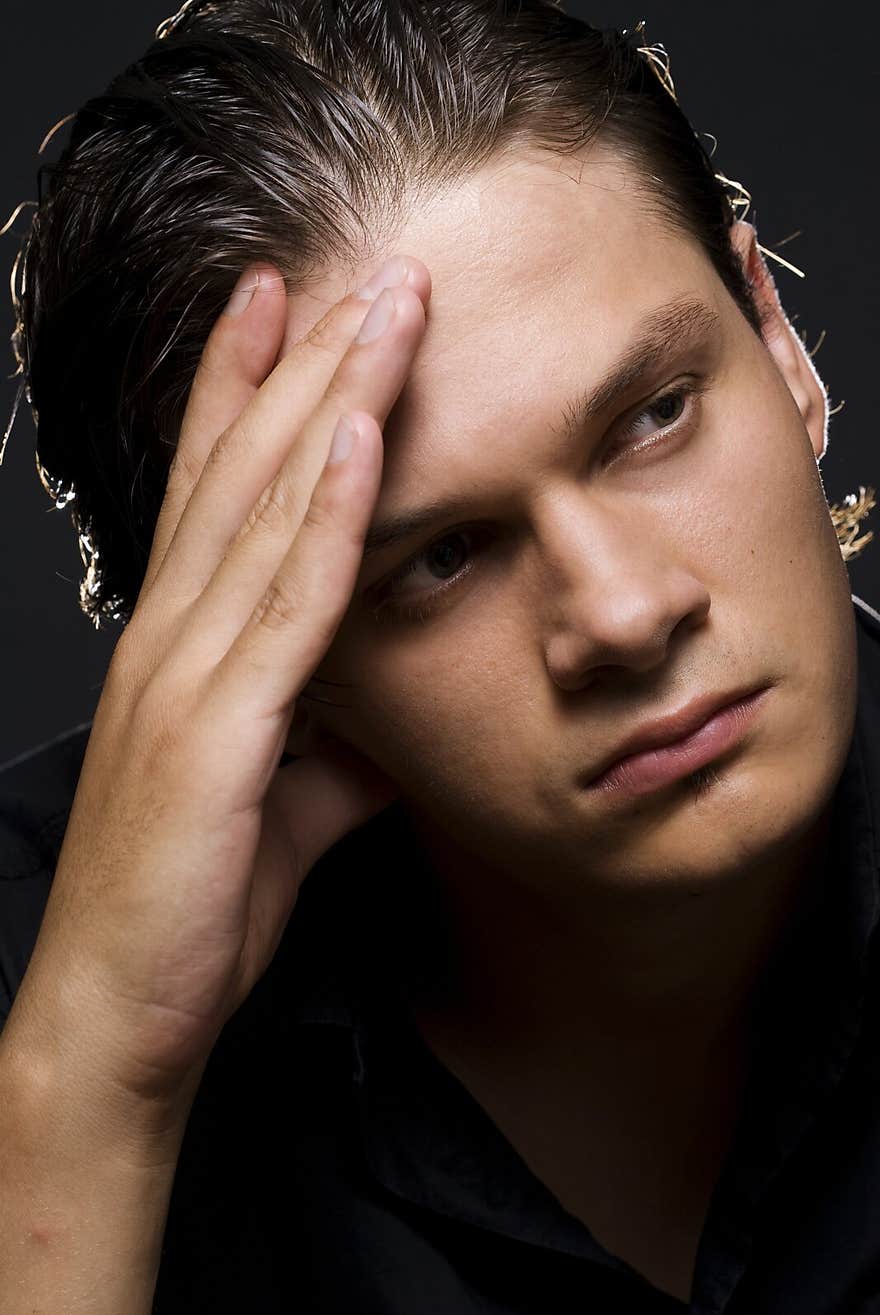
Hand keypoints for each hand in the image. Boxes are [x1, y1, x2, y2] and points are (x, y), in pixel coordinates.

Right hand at [16, 256, 430, 1099]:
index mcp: (185, 647)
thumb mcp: (282, 803)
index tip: (285, 303)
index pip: (217, 489)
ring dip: (328, 401)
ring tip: (380, 305)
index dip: (246, 388)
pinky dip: (328, 516)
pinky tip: (364, 439)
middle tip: (354, 263)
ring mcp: (189, 676)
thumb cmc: (192, 906)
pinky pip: (285, 604)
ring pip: (268, 510)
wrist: (120, 1013)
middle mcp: (174, 638)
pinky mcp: (217, 732)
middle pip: (244, 471)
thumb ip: (333, 742)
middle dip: (301, 359)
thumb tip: (392, 715)